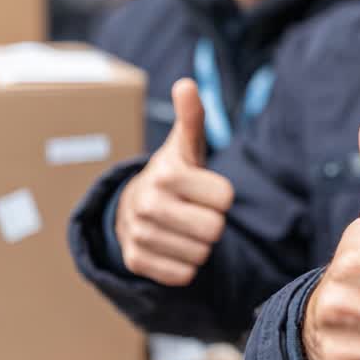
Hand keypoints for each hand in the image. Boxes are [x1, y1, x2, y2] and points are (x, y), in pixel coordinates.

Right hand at [115, 78, 233, 285]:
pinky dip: (185, 263)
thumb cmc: (173, 173)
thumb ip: (192, 117)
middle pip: (215, 230)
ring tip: (182, 224)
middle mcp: (149, 205)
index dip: (220, 195)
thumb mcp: (185, 145)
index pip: (225, 198)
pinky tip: (172, 244)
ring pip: (201, 254)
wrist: (133, 204)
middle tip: (194, 209)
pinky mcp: (136, 262)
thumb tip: (187, 84)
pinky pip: (184, 274)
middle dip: (211, 221)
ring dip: (199, 243)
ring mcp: (139, 235)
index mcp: (167, 174)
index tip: (203, 188)